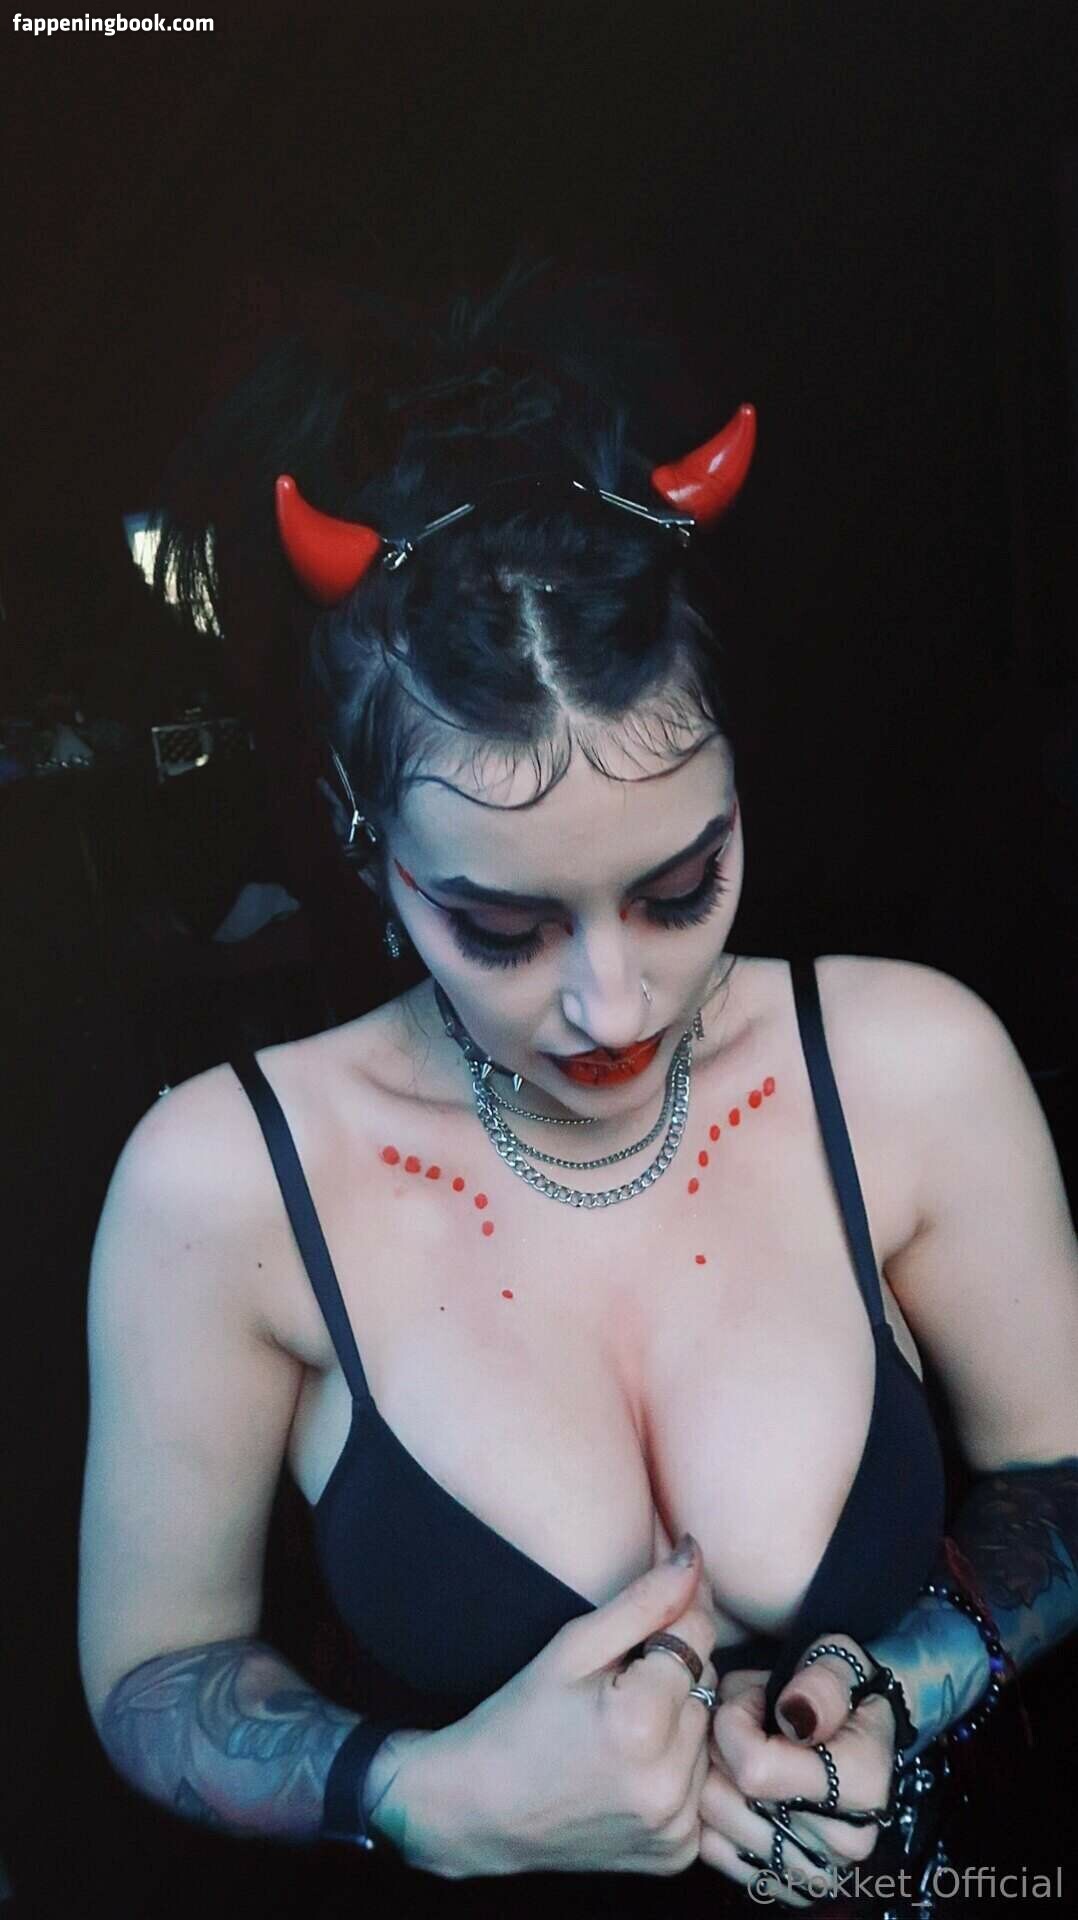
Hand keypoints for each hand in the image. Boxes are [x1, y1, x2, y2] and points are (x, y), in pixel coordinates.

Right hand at [375, 1536, 718, 1878]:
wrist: (477, 1810)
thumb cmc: (519, 1718)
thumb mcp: (573, 1647)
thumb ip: (644, 1601)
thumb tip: (696, 1555)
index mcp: (640, 1725)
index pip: (699, 1636)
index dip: (674, 1618)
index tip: (644, 1625)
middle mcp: (668, 1783)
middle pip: (707, 1686)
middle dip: (675, 1673)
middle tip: (620, 1684)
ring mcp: (674, 1826)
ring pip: (708, 1736)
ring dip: (679, 1720)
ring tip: (622, 1728)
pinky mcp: (676, 1853)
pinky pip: (700, 1785)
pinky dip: (676, 1768)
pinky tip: (630, 1766)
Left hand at [697, 1634, 898, 1907]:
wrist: (858, 1732)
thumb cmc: (844, 1691)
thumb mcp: (840, 1663)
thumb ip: (821, 1683)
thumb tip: (794, 1713)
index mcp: (862, 1787)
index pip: (755, 1770)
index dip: (735, 1721)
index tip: (752, 1699)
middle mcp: (842, 1841)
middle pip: (727, 1797)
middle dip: (719, 1745)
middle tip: (745, 1720)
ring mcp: (812, 1869)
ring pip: (713, 1822)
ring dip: (714, 1775)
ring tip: (742, 1749)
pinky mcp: (783, 1881)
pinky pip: (713, 1849)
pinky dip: (713, 1812)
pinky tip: (737, 1784)